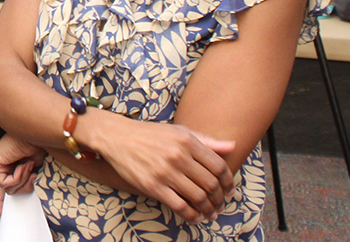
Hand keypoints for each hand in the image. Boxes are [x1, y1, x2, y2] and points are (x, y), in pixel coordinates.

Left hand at [0, 134, 44, 217]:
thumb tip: (25, 189)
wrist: (38, 134)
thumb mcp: (34, 169)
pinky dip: (18, 176)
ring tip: (28, 164)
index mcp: (8, 165)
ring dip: (23, 179)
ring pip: (8, 188)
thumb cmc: (39, 147)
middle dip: (24, 185)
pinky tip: (22, 165)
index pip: (1, 186)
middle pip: (9, 190)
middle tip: (32, 172)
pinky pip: (5, 182)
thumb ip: (26, 181)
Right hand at [88, 115, 234, 223]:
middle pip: (210, 184)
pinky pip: (179, 205)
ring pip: (197, 197)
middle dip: (220, 199)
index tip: (229, 190)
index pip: (218, 165)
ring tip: (211, 213)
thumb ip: (207, 140)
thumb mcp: (179, 131)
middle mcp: (179, 156)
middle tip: (221, 205)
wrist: (117, 137)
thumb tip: (232, 146)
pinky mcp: (153, 186)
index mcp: (188, 141)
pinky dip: (191, 215)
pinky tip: (195, 217)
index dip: (228, 182)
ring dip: (208, 209)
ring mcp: (165, 172)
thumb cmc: (150, 134)